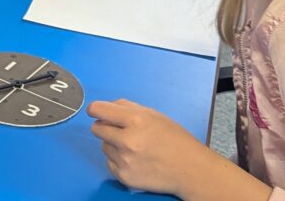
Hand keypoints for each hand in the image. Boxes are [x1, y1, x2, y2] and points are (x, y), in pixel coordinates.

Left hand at [87, 99, 212, 195]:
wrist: (191, 170)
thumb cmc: (175, 140)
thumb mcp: (154, 115)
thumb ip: (127, 107)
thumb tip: (105, 107)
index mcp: (137, 120)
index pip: (99, 110)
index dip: (95, 109)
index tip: (94, 111)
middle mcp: (128, 140)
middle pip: (96, 128)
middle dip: (104, 127)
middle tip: (119, 130)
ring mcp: (125, 160)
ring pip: (103, 146)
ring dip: (113, 144)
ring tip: (134, 147)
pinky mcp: (124, 176)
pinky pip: (108, 162)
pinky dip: (117, 160)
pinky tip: (134, 159)